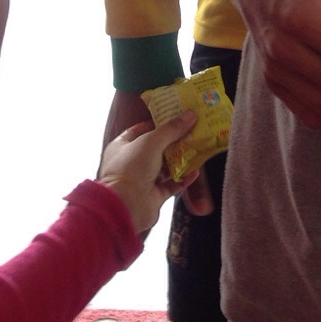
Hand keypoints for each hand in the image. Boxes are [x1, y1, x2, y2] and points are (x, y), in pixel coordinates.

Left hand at [103, 88, 215, 216]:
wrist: (127, 206)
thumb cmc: (132, 168)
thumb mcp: (152, 141)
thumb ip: (172, 129)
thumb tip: (190, 114)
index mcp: (122, 146)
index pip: (140, 129)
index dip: (158, 123)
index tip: (177, 117)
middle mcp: (131, 162)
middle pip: (156, 148)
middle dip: (174, 141)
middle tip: (193, 131)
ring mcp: (142, 180)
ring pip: (165, 167)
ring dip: (181, 159)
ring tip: (198, 149)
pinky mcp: (153, 196)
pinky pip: (171, 184)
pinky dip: (183, 178)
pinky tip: (195, 172)